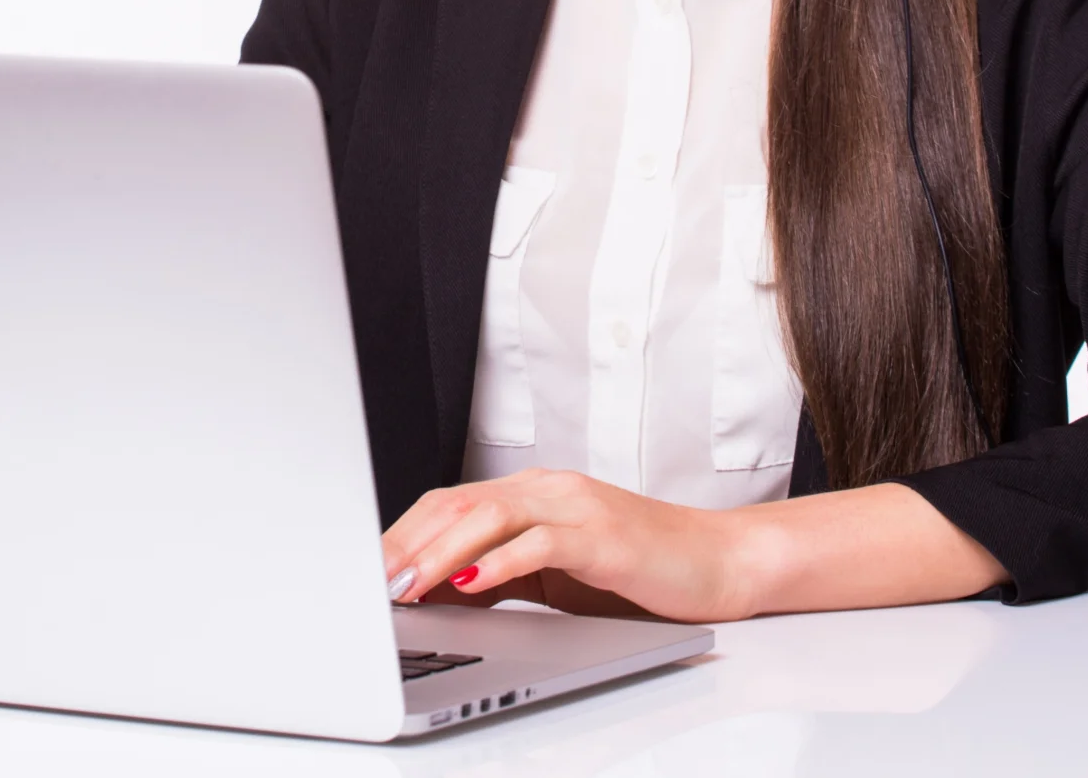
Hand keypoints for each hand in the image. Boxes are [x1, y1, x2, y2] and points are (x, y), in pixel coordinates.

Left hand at [380, 469, 754, 623]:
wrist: (718, 562)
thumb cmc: (639, 570)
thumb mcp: (556, 575)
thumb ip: (502, 576)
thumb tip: (438, 595)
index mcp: (533, 495)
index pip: (451, 504)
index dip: (405, 534)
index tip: (369, 570)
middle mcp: (549, 491)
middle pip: (460, 504)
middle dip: (409, 544)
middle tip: (372, 580)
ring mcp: (577, 508)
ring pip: (491, 517)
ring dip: (441, 554)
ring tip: (407, 584)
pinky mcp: (603, 536)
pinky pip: (541, 543)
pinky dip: (501, 561)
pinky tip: (473, 583)